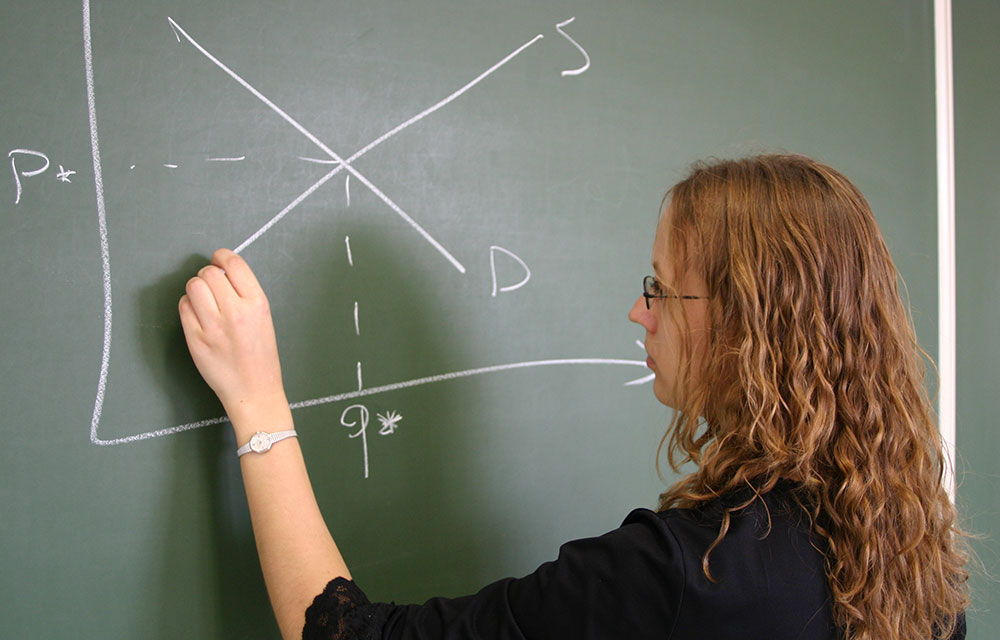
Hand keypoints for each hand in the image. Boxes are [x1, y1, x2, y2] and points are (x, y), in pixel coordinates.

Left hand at [178, 249, 287, 421]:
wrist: (254, 390)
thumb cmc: (260, 356)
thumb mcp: (264, 318)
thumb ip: (244, 293)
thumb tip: (220, 270)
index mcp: (257, 304)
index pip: (234, 264)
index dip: (222, 256)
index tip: (218, 259)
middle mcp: (236, 312)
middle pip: (210, 273)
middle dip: (209, 275)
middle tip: (212, 287)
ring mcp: (213, 326)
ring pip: (193, 286)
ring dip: (196, 288)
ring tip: (204, 300)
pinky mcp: (196, 338)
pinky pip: (183, 306)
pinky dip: (188, 306)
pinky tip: (198, 315)